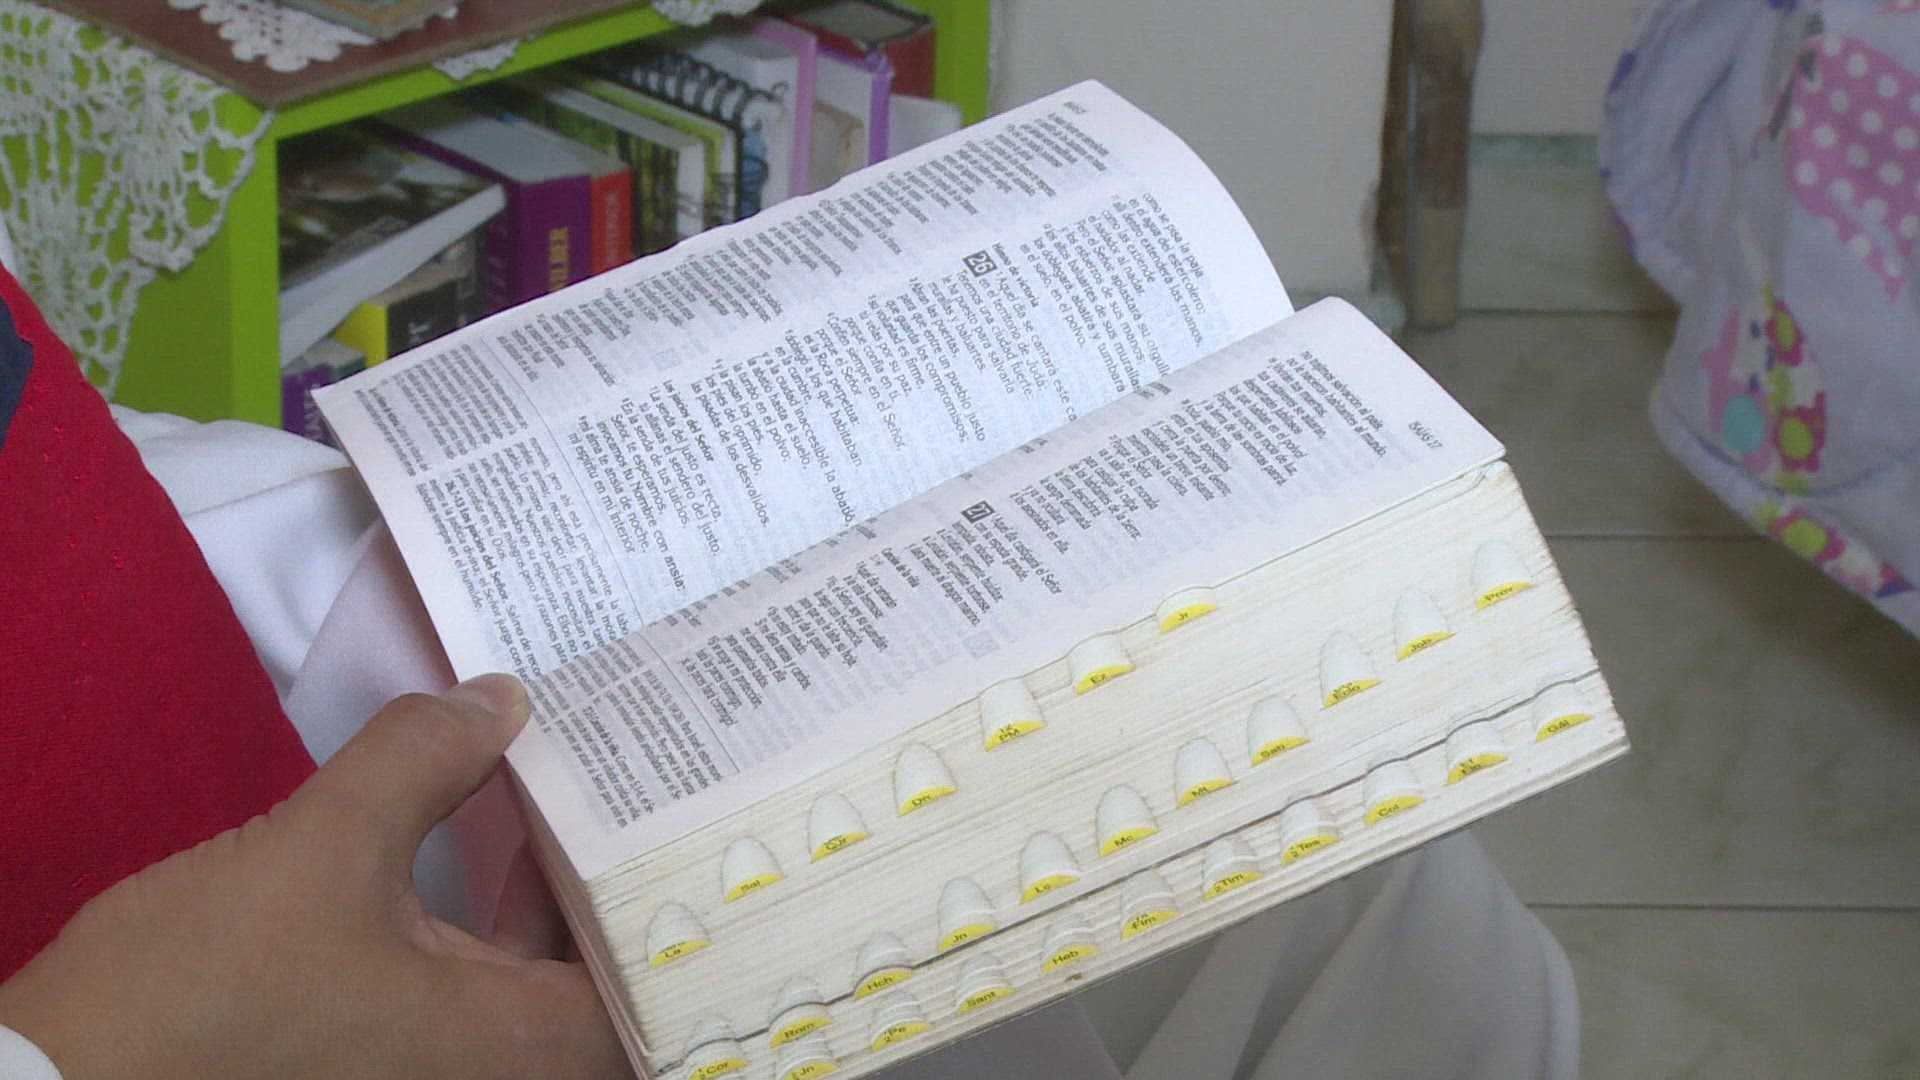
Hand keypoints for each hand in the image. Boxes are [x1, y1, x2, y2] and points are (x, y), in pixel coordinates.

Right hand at [0, 675, 628, 1079]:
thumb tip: (501, 699)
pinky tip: (492, 838)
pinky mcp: (374, 1050)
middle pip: (601, 978)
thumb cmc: (206, 988)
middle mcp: (484, 1068)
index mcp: (505, 1046)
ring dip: (556, 892)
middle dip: (624, 881)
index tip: (699, 829)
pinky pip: (472, 980)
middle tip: (653, 785)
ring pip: (532, 977)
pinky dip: (492, 916)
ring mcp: (425, 1065)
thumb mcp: (322, 848)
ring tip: (581, 788)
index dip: (685, 914)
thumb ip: (421, 764)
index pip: (650, 993)